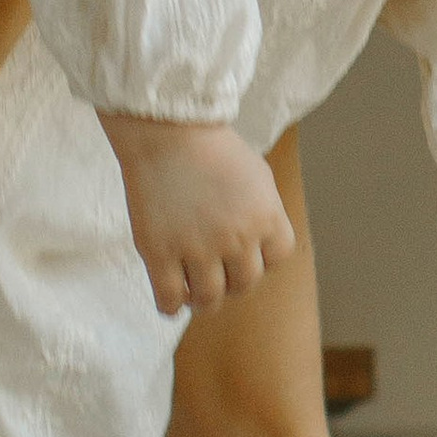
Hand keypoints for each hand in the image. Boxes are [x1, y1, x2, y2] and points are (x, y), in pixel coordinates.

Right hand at [102, 114, 296, 315]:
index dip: (261, 258)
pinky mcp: (159, 253)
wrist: (165, 130)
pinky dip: (171, 306)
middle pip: (245, 284)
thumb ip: (266, 213)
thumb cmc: (211, 148)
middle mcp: (236, 238)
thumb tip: (264, 249)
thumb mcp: (257, 175)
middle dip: (233, 281)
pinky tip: (170, 298)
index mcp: (265, 217)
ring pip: (209, 299)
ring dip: (204, 301)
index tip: (244, 251)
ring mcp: (197, 248)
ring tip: (194, 292)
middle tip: (216, 271)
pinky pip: (169, 299)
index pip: (277, 259)